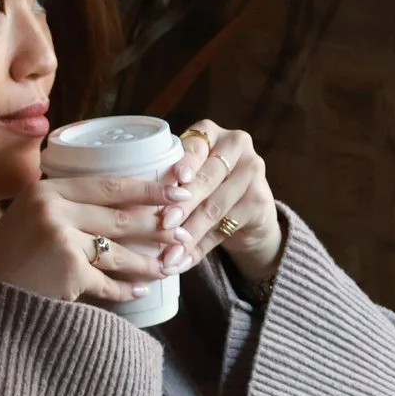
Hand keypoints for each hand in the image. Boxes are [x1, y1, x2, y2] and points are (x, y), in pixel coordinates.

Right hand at [0, 173, 175, 304]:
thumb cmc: (3, 264)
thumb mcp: (24, 221)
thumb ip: (59, 209)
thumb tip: (112, 208)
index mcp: (44, 191)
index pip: (107, 183)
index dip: (146, 188)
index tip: (175, 189)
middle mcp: (52, 209)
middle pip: (120, 215)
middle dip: (158, 222)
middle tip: (183, 228)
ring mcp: (60, 239)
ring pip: (119, 250)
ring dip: (149, 260)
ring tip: (168, 265)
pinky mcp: (67, 271)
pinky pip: (108, 282)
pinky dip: (126, 290)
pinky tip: (141, 291)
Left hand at [155, 120, 283, 288]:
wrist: (247, 211)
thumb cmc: (204, 187)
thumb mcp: (188, 175)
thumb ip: (170, 182)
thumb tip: (134, 208)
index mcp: (211, 133)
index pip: (196, 145)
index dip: (186, 162)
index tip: (177, 177)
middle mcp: (236, 145)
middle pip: (207, 178)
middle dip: (183, 203)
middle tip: (164, 223)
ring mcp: (253, 172)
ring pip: (216, 206)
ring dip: (190, 232)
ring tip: (169, 253)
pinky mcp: (260, 201)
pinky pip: (225, 228)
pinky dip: (201, 248)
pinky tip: (184, 262)